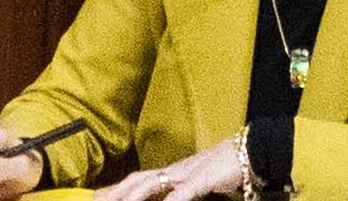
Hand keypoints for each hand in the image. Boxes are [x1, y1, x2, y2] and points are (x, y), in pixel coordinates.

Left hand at [99, 146, 252, 200]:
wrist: (250, 151)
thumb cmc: (224, 169)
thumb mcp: (198, 185)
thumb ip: (182, 194)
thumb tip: (168, 200)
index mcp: (172, 173)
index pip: (138, 180)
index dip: (117, 188)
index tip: (98, 197)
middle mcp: (174, 171)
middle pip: (137, 179)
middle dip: (115, 192)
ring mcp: (187, 173)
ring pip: (152, 183)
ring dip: (133, 196)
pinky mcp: (203, 178)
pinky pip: (184, 191)